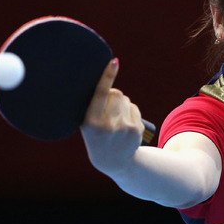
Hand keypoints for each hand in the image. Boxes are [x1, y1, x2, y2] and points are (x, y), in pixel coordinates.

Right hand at [81, 58, 144, 175]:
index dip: (107, 76)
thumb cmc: (97, 137)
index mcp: (91, 123)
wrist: (115, 162)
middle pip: (116, 93)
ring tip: (115, 119)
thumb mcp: (87, 125)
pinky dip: (129, 111)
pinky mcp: (136, 128)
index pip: (100, 94)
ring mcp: (124, 127)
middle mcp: (108, 125)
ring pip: (126, 99)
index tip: (114, 62)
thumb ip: (92, 106)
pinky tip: (124, 124)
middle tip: (107, 109)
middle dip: (112, 96)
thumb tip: (105, 80)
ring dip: (121, 104)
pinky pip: (134, 107)